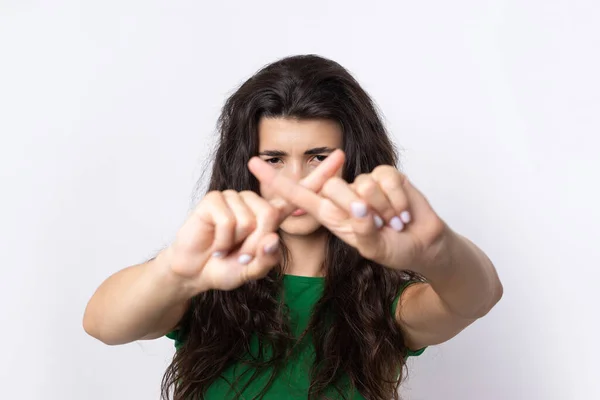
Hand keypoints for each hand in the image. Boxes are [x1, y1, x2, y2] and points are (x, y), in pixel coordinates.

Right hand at [164, 150, 345, 292]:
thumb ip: (266, 260)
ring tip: (225, 248)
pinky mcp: (214, 199)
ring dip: (236, 245)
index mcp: (270, 215)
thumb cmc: (225, 268)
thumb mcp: (252, 271)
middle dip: (255, 244)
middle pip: (270, 216)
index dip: (320, 176)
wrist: (193, 272)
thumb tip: (273, 238)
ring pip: (248, 221)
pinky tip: (214, 244)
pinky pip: (227, 221)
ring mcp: (234, 197)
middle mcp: (255, 202)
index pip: (299, 194)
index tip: (341, 157)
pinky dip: (221, 241)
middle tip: (239, 255)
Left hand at [248, 153, 446, 270]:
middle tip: (378, 226)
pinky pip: (385, 179)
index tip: (252, 164)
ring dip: (382, 210)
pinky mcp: (386, 174)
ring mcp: (364, 183)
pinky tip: (403, 212)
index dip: (276, 181)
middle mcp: (343, 196)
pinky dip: (397, 200)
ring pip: (362, 185)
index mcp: (331, 215)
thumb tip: (359, 206)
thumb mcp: (373, 249)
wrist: (424, 245)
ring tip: (393, 223)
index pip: (298, 196)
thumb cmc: (394, 249)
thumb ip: (362, 231)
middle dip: (356, 209)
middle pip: (332, 187)